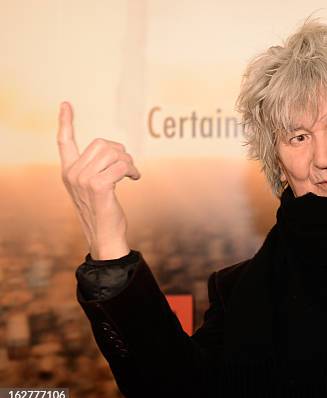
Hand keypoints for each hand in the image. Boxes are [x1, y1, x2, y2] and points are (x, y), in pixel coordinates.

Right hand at [56, 101, 140, 259]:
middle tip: (129, 167)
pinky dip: (132, 170)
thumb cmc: (103, 212)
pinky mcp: (97, 186)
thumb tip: (114, 150)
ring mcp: (83, 179)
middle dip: (120, 152)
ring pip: (113, 153)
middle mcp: (72, 173)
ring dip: (129, 161)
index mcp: (68, 171)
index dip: (65, 122)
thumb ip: (96, 169)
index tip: (66, 104)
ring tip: (132, 174)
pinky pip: (121, 166)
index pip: (64, 142)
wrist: (105, 236)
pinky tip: (135, 178)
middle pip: (101, 144)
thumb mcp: (94, 187)